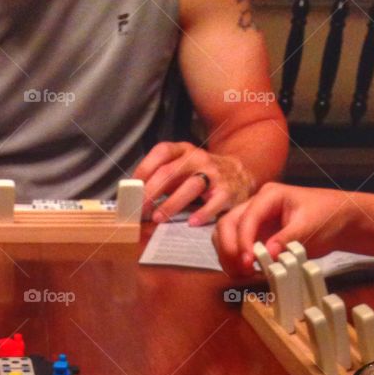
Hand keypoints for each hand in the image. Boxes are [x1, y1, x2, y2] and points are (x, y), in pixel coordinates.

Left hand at [134, 143, 254, 224]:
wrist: (241, 174)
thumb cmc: (202, 175)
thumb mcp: (182, 169)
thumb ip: (161, 179)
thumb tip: (134, 197)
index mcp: (183, 151)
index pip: (161, 153)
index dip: (144, 169)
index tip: (132, 189)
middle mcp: (198, 158)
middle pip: (170, 171)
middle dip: (151, 191)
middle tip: (140, 209)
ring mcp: (214, 174)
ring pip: (191, 186)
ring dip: (172, 203)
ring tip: (158, 218)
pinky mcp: (227, 191)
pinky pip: (214, 203)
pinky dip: (203, 214)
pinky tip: (191, 223)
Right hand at [213, 182, 356, 277]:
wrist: (338, 221)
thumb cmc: (327, 216)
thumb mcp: (310, 226)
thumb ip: (288, 239)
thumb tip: (268, 254)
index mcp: (269, 196)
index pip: (246, 218)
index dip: (242, 241)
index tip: (248, 263)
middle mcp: (256, 206)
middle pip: (227, 225)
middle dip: (228, 249)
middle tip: (241, 270)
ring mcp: (254, 222)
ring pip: (225, 237)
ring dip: (228, 257)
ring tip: (243, 274)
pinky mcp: (255, 236)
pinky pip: (235, 248)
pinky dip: (235, 262)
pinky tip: (247, 273)